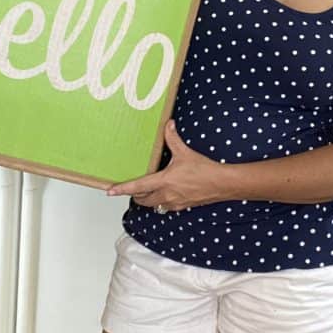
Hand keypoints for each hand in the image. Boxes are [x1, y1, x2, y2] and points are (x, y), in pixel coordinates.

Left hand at [106, 120, 227, 211]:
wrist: (222, 184)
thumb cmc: (205, 170)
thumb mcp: (185, 152)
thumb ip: (173, 138)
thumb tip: (168, 125)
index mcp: (164, 181)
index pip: (138, 186)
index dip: (122, 189)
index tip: (111, 190)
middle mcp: (167, 194)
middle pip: (143, 200)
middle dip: (135, 196)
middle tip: (131, 191)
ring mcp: (175, 202)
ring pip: (154, 205)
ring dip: (148, 200)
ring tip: (146, 193)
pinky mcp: (183, 206)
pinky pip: (167, 207)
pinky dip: (162, 202)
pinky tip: (165, 195)